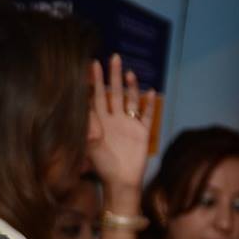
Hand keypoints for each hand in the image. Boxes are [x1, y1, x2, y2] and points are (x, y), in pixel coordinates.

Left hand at [86, 54, 156, 193]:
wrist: (121, 182)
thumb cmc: (103, 168)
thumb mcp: (92, 149)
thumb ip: (90, 133)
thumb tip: (86, 118)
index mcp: (100, 123)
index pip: (97, 97)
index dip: (95, 81)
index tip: (92, 64)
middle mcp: (114, 120)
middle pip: (114, 93)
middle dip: (113, 76)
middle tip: (113, 56)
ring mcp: (129, 124)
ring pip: (130, 100)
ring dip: (130, 86)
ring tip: (129, 72)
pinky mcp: (143, 132)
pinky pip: (148, 115)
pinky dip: (150, 103)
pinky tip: (151, 91)